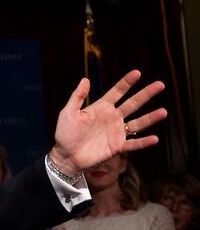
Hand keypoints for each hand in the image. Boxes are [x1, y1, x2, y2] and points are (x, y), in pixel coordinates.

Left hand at [51, 70, 166, 174]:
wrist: (65, 156)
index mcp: (101, 108)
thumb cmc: (65, 134)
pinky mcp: (116, 147)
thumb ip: (77, 97)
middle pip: (132, 104)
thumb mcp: (68, 113)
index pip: (117, 92)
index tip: (137, 73)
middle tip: (160, 84)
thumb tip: (85, 79)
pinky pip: (133, 144)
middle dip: (146, 94)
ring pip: (137, 123)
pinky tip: (155, 138)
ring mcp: (116, 132)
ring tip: (163, 112)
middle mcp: (112, 118)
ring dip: (150, 118)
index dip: (126, 83)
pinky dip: (143, 142)